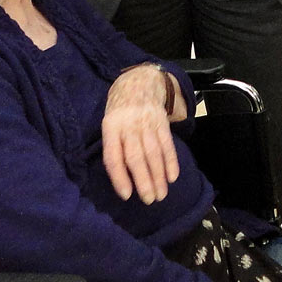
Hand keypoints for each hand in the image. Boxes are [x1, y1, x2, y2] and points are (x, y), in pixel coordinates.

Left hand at [102, 65, 181, 203]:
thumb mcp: (109, 123)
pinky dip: (171, 161)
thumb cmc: (120, 110)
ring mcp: (147, 122)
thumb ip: (113, 146)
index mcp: (111, 127)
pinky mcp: (162, 121)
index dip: (120, 177)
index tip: (127, 196)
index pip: (114, 156)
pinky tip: (172, 177)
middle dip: (144, 180)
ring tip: (161, 195)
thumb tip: (121, 179)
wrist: (139, 81)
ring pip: (153, 153)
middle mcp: (129, 125)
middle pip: (136, 157)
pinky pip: (167, 143)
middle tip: (149, 200)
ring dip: (158, 176)